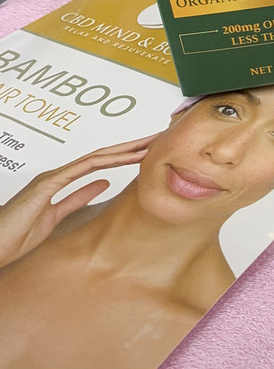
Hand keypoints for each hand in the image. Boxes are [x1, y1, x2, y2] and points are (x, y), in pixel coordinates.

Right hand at [0, 133, 156, 267]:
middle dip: (131, 146)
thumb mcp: (57, 216)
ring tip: (148, 145)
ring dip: (124, 150)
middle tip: (156, 138)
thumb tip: (104, 183)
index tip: (147, 150)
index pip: (101, 162)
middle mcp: (58, 174)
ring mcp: (52, 177)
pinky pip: (80, 169)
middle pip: (102, 155)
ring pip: (96, 157)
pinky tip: (122, 158)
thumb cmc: (15, 235)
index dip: (125, 154)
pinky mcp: (45, 185)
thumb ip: (78, 197)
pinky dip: (104, 161)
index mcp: (61, 180)